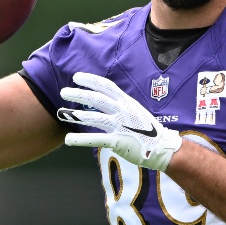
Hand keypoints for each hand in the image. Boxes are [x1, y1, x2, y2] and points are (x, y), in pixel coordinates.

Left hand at [57, 72, 182, 171]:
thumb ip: (120, 106)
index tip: (77, 77)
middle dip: (79, 94)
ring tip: (62, 112)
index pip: (106, 86)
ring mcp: (121, 126)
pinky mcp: (119, 141)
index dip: (91, 80)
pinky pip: (96, 139)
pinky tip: (68, 139)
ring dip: (77, 115)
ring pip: (95, 117)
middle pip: (97, 99)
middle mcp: (123, 111)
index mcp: (127, 102)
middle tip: (64, 91)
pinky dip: (81, 139)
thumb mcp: (135, 111)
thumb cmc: (147, 130)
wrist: (163, 147)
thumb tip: (104, 101)